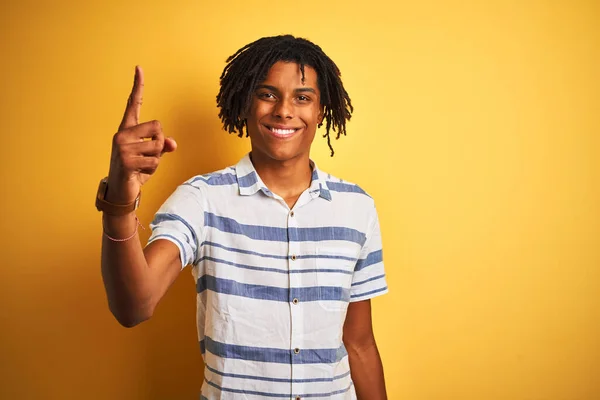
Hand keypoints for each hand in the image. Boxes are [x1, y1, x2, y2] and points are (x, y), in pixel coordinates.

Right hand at [106, 66, 176, 203]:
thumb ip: (162, 146)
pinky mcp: (126, 161)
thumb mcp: (152, 157)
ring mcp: (122, 147)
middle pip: (158, 128)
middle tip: (147, 157)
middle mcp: (122, 134)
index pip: (133, 104)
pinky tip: (139, 174)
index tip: (139, 68)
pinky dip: (152, 170)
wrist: (121, 192)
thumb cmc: (136, 172)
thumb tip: (172, 144)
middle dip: (160, 145)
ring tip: (142, 167)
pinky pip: (154, 161)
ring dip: (156, 160)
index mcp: (127, 129)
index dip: (137, 86)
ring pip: (158, 147)